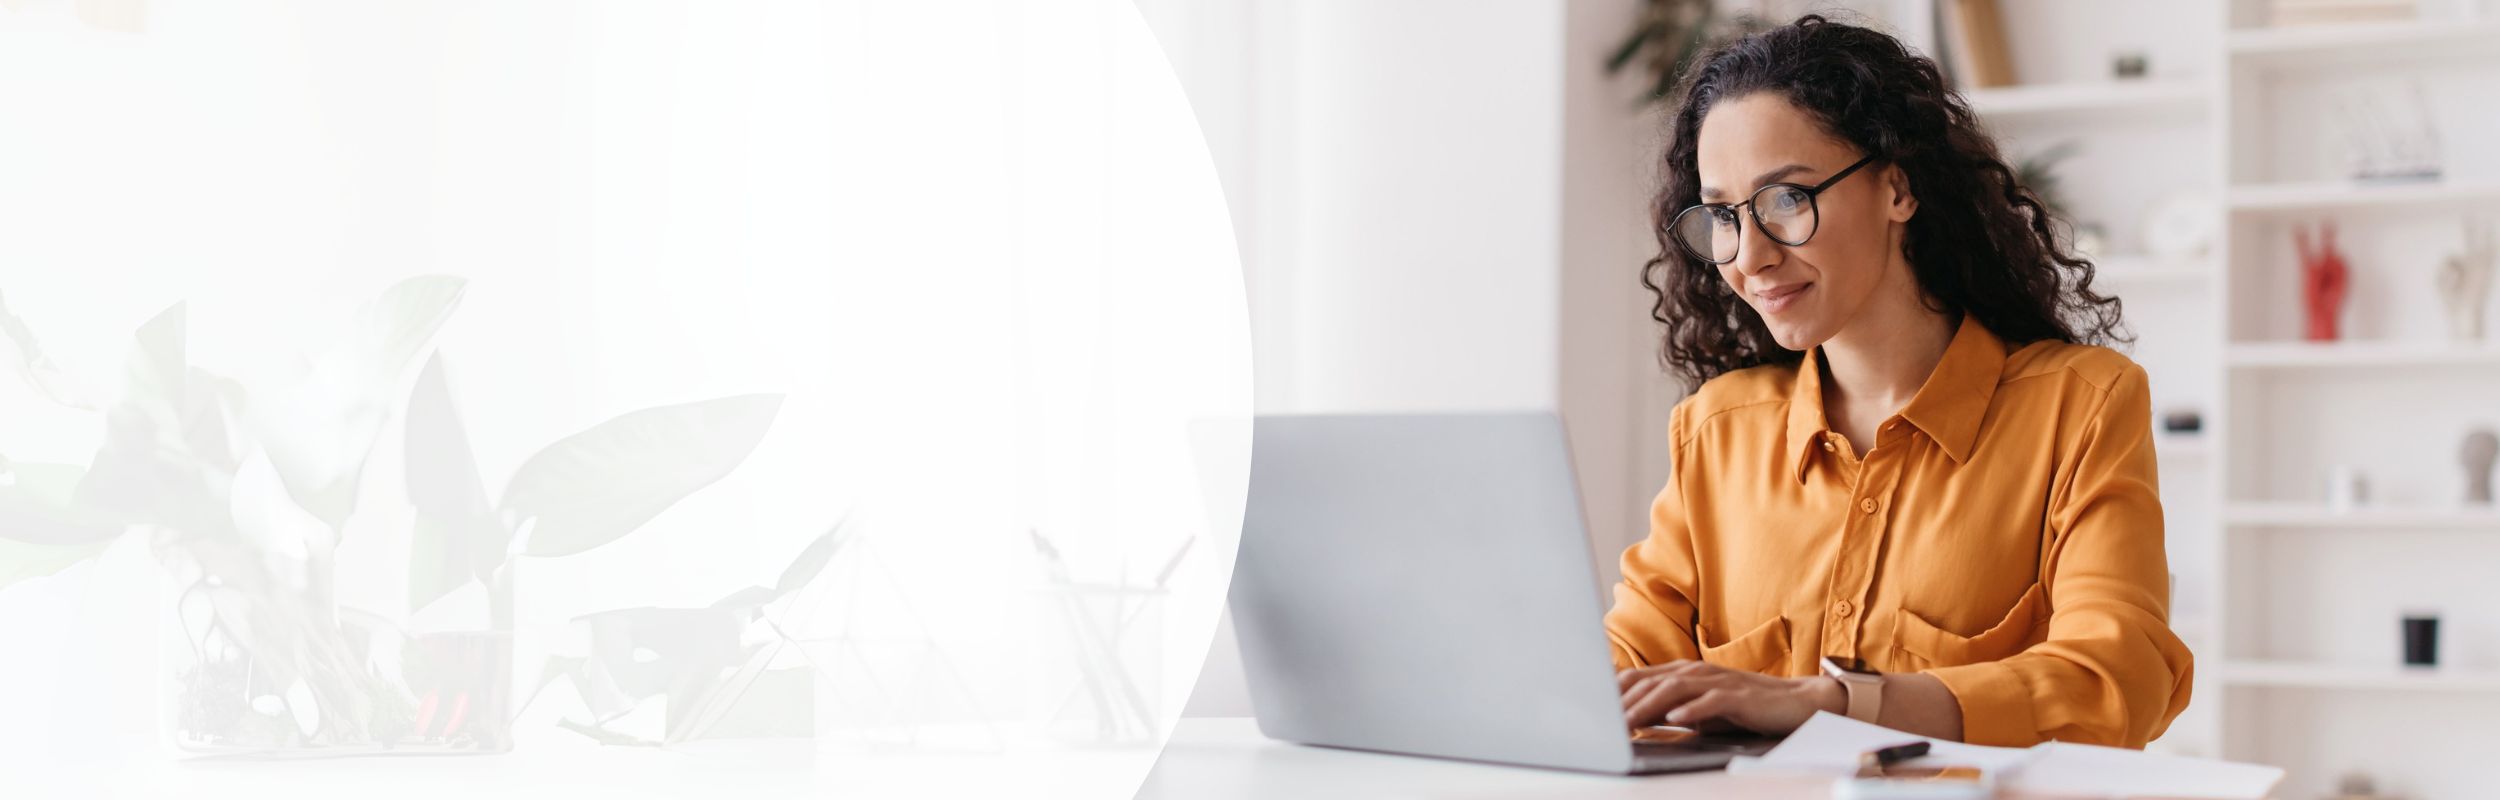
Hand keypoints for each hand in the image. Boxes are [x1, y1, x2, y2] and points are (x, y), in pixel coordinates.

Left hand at [1617, 660, 1844, 735]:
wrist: (1797, 703)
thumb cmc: (1745, 707)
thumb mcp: (1700, 708)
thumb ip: (1669, 708)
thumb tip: (1633, 718)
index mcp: (1682, 673)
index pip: (1637, 679)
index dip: (1610, 694)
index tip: (1587, 710)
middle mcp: (1696, 672)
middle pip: (1649, 682)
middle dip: (1620, 703)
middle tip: (1598, 723)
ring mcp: (1717, 681)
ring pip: (1673, 689)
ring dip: (1646, 706)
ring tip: (1626, 722)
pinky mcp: (1739, 696)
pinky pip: (1710, 702)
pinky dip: (1690, 710)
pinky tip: (1674, 720)